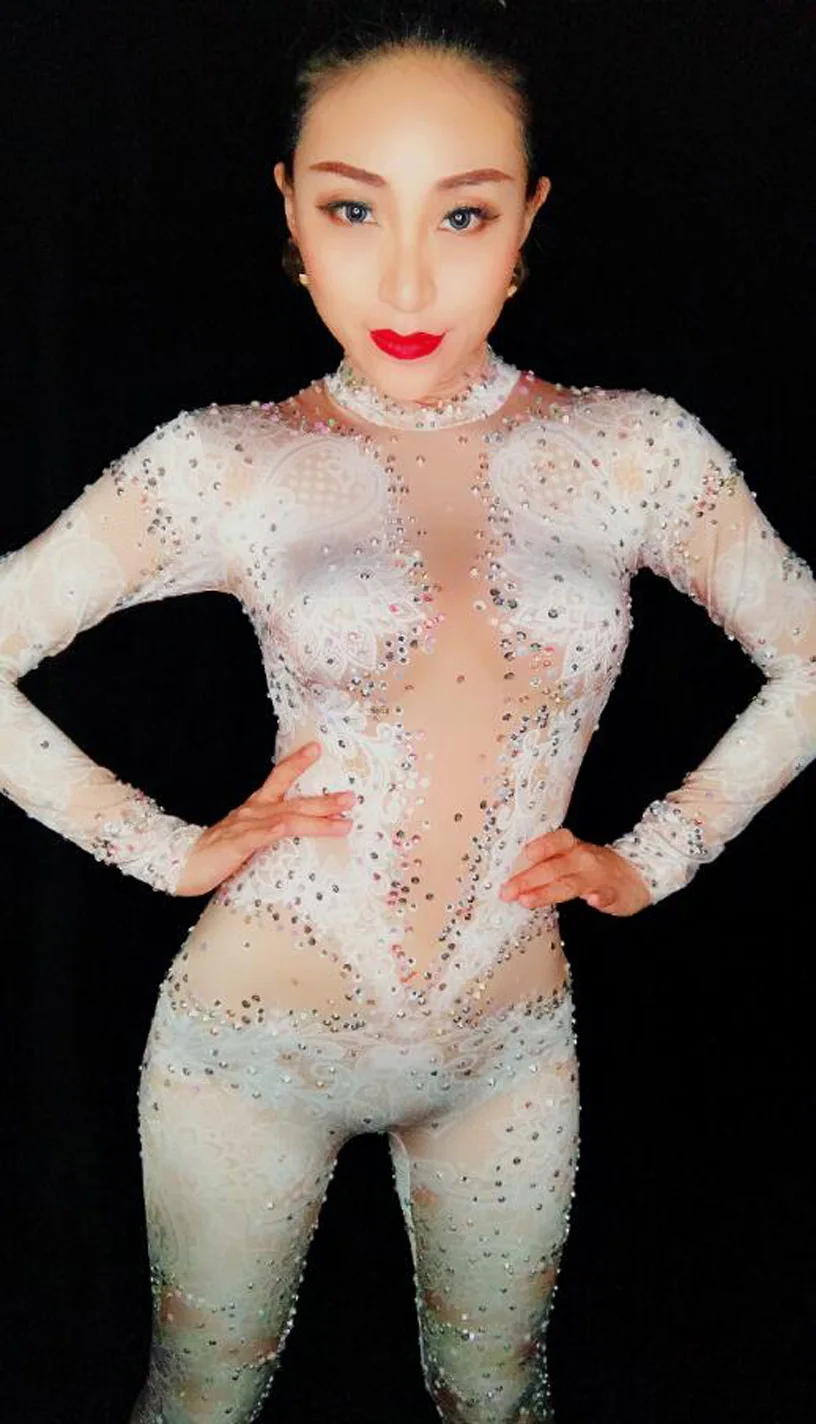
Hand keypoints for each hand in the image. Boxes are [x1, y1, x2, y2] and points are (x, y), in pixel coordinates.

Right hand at [174, 741, 354, 896]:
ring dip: (315, 819)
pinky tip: (285, 827)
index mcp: (256, 807)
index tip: (317, 748)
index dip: (297, 763)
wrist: (183, 863)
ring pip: (285, 820)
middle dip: (324, 801)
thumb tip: (295, 828)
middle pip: (294, 802)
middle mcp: (253, 812)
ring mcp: (245, 826)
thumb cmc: (219, 851)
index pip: (278, 778)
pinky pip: (257, 837)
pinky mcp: (236, 845)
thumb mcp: (250, 836)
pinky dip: (272, 830)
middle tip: (351, 797)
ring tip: (340, 820)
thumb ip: (271, 829)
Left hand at [499, 828, 651, 916]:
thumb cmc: (593, 867)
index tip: (519, 857)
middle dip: (527, 879)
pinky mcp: (613, 894)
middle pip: (553, 867)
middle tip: (506, 891)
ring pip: (570, 884)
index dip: (537, 848)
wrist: (636, 874)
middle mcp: (582, 858)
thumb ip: (546, 864)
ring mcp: (598, 877)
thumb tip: (513, 876)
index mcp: (571, 847)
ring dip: (547, 892)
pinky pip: (606, 895)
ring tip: (527, 900)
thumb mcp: (571, 858)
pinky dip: (599, 898)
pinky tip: (593, 901)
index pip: (553, 842)